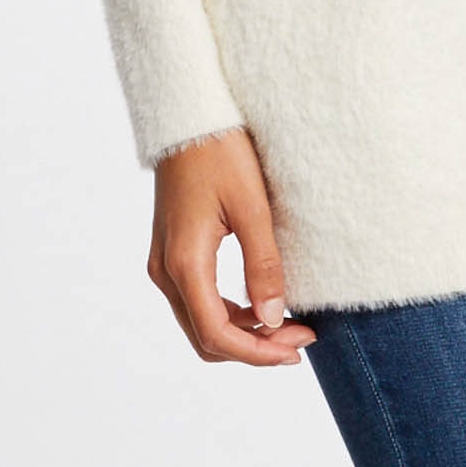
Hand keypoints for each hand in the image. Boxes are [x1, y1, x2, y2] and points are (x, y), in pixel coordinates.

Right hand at [148, 129, 319, 366]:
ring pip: (200, 322)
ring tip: (288, 325)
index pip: (217, 334)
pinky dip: (229, 312)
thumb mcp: (252, 206)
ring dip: (243, 333)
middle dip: (254, 347)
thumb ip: (263, 266)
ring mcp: (164, 262)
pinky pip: (197, 300)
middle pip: (206, 337)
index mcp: (185, 262)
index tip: (298, 347)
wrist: (189, 114)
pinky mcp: (171, 251)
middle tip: (301, 339)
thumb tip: (273, 321)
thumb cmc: (221, 151)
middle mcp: (166, 270)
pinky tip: (261, 305)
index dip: (258, 352)